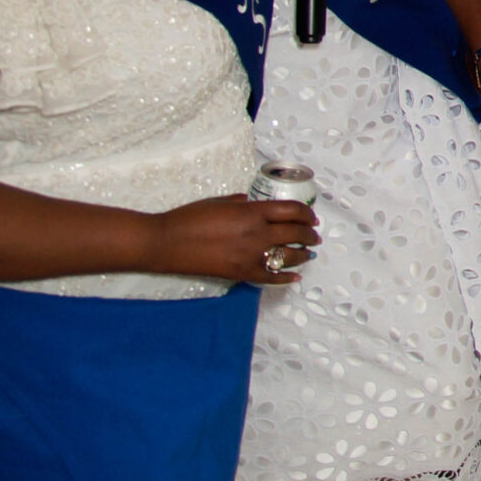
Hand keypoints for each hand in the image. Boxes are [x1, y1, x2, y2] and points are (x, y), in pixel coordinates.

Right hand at [149, 195, 319, 284]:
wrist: (166, 243)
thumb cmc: (189, 217)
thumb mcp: (219, 201)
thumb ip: (242, 202)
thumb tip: (254, 203)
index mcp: (252, 212)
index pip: (292, 211)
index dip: (306, 214)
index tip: (311, 217)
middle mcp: (257, 233)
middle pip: (295, 233)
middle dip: (309, 235)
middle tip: (314, 236)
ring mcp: (250, 256)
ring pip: (288, 256)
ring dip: (303, 255)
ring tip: (308, 254)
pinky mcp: (241, 273)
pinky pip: (271, 278)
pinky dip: (286, 278)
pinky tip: (295, 277)